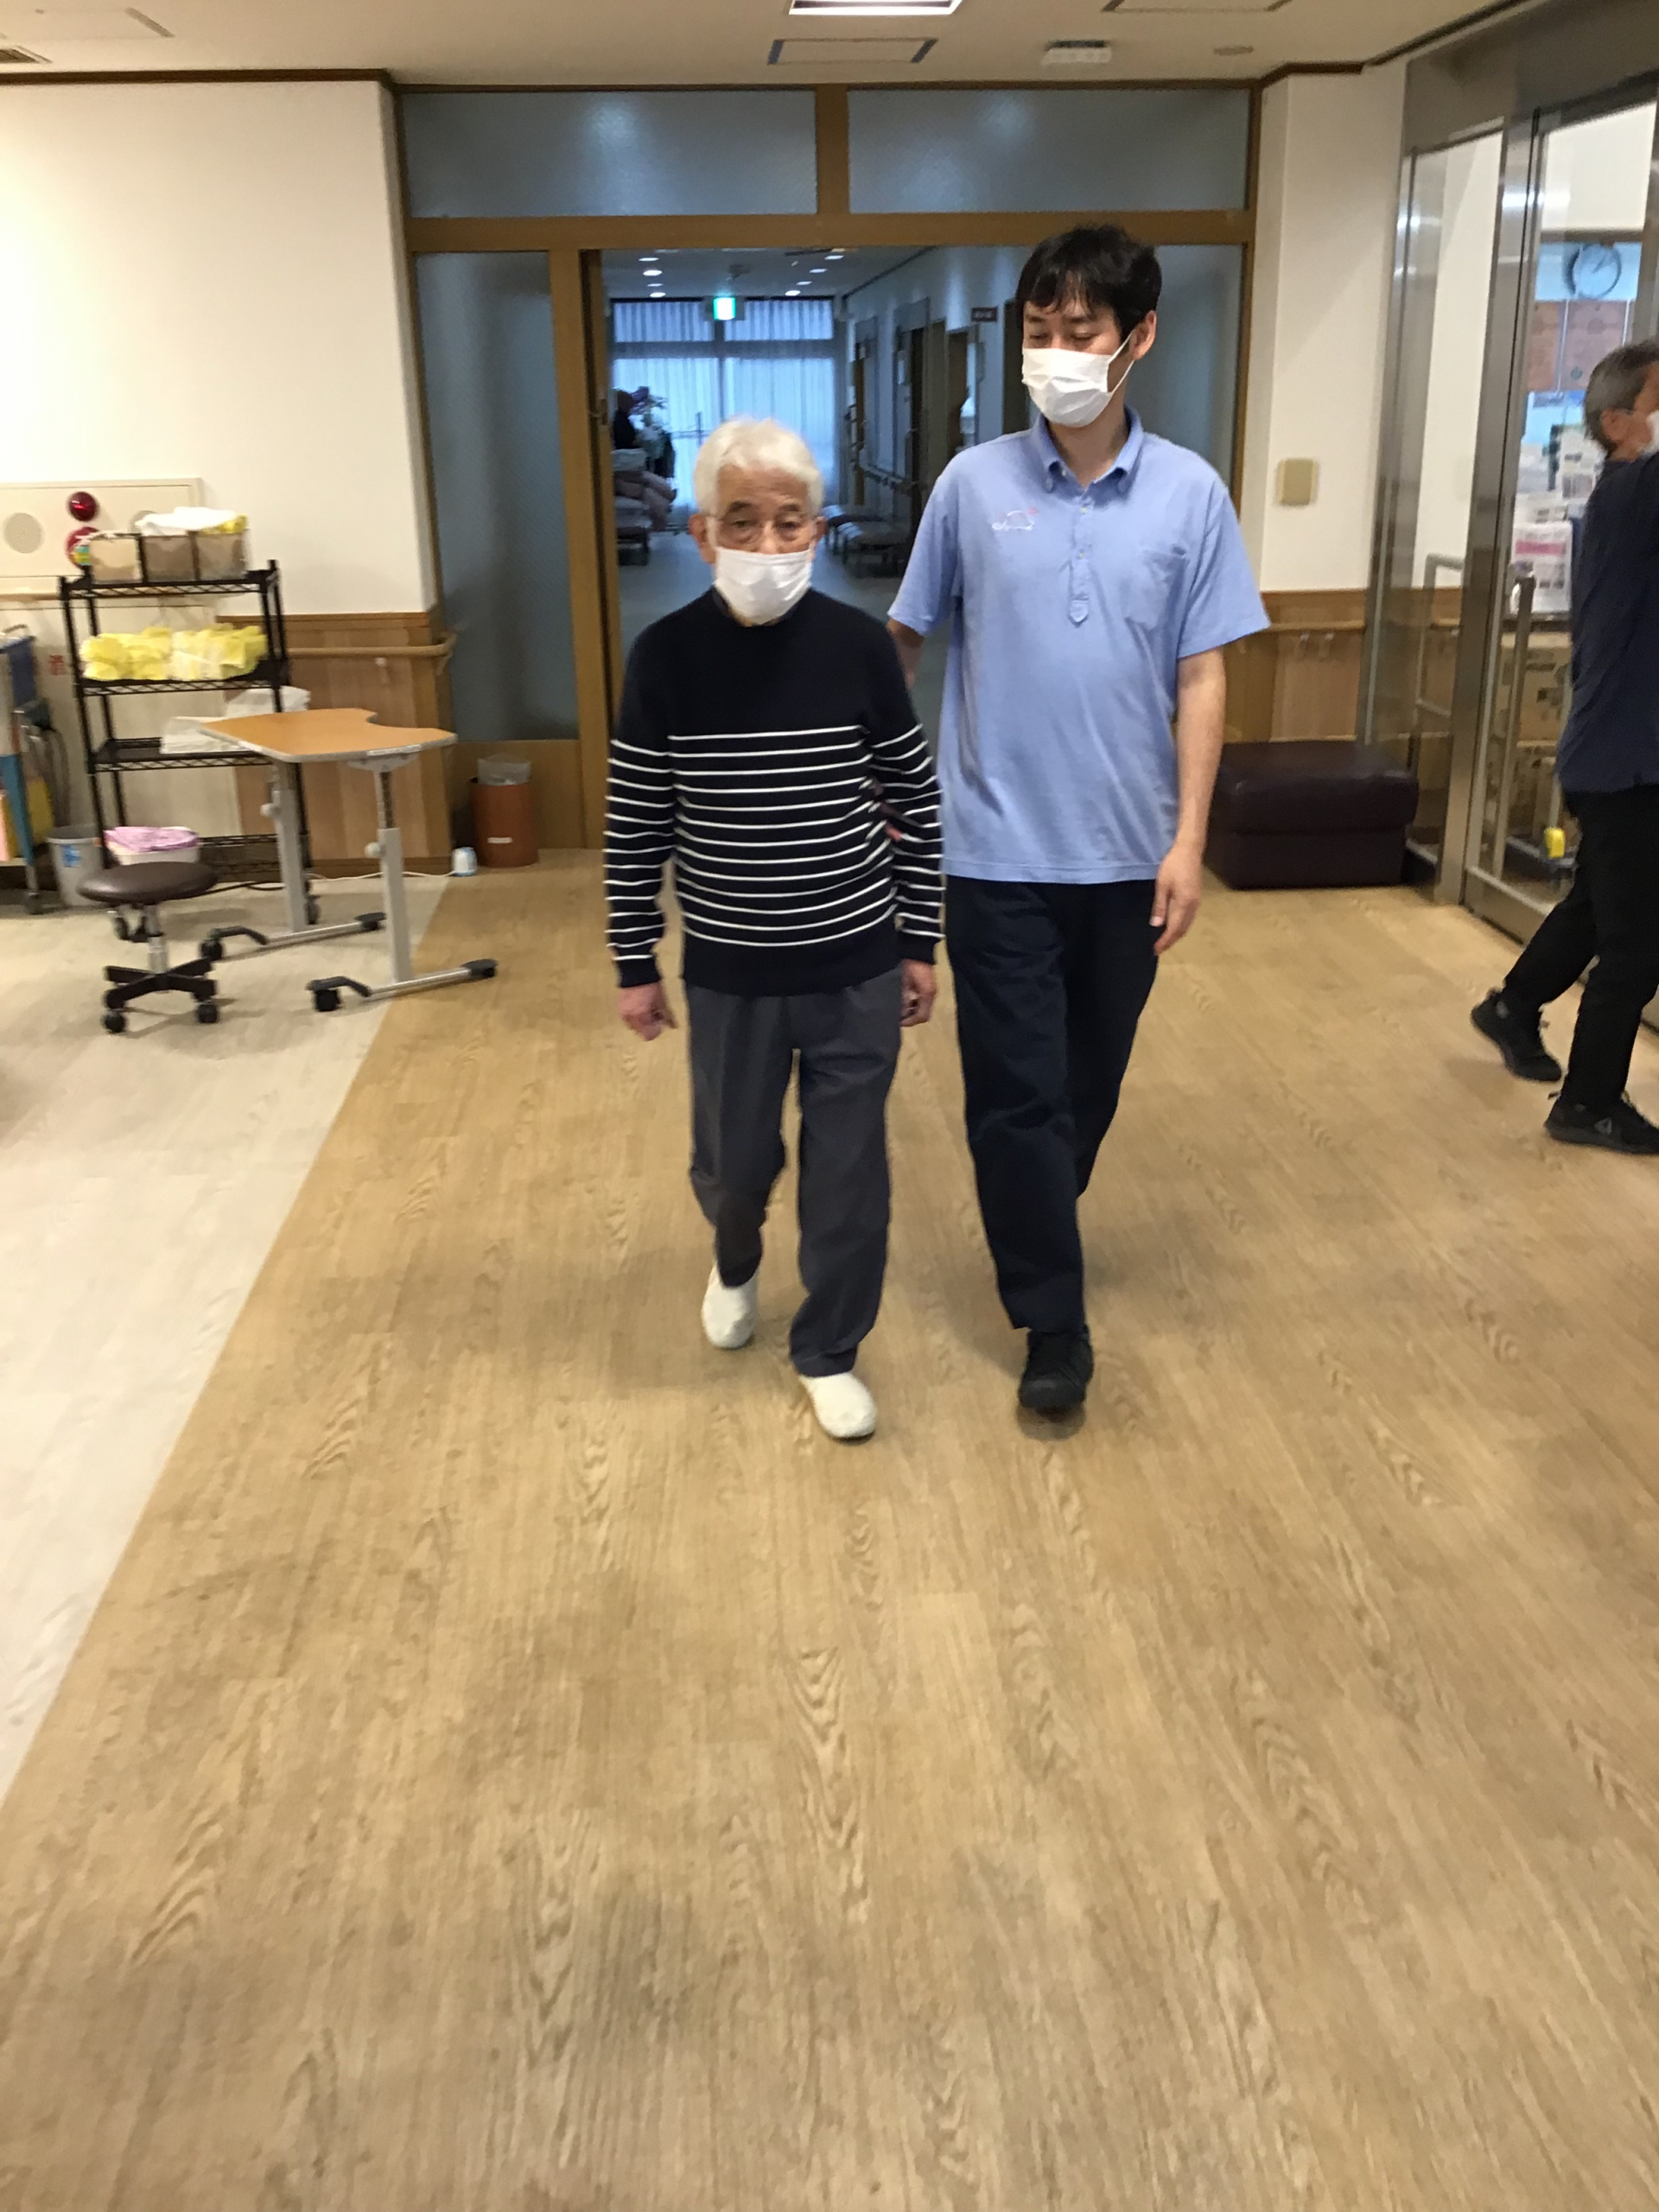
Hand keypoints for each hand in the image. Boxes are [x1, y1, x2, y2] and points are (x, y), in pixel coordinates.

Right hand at [618, 982, 674, 1040]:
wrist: (635, 971)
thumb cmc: (652, 986)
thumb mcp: (662, 1002)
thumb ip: (667, 1016)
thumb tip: (674, 1027)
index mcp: (641, 1018)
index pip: (648, 1035)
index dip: (657, 1030)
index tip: (660, 1019)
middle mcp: (630, 1019)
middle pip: (641, 1032)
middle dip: (650, 1025)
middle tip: (655, 1012)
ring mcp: (623, 1014)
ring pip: (635, 1026)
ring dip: (642, 1021)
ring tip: (647, 1007)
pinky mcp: (619, 1008)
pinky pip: (629, 1019)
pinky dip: (636, 1016)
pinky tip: (640, 1005)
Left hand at [900, 959, 936, 1027]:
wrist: (917, 950)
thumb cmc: (911, 966)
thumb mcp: (905, 983)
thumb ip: (904, 998)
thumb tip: (902, 1012)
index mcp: (927, 995)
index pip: (922, 1016)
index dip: (910, 1021)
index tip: (900, 1022)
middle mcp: (930, 995)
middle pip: (923, 1014)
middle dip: (911, 1017)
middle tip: (899, 1017)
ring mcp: (930, 991)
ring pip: (922, 1008)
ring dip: (912, 1011)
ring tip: (901, 1009)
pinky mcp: (927, 987)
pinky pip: (921, 1000)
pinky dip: (914, 1003)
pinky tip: (905, 1001)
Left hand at [1151, 839, 1203, 954]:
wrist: (1189, 850)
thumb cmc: (1173, 865)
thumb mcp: (1162, 885)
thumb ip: (1160, 906)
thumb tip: (1157, 925)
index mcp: (1184, 904)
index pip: (1174, 929)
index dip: (1165, 941)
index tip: (1156, 950)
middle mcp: (1193, 906)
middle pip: (1182, 930)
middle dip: (1171, 941)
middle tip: (1158, 948)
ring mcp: (1196, 903)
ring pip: (1187, 925)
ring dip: (1176, 934)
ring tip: (1164, 940)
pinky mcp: (1196, 898)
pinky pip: (1189, 918)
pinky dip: (1180, 926)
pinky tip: (1172, 926)